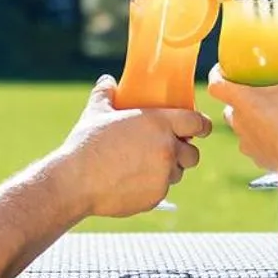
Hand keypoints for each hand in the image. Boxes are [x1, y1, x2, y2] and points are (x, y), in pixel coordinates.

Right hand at [55, 76, 210, 217]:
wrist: (76, 182)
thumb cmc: (86, 144)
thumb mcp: (96, 112)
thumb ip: (106, 93)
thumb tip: (107, 81)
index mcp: (159, 123)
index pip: (197, 122)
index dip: (202, 125)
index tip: (201, 128)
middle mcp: (167, 149)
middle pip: (193, 153)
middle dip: (184, 152)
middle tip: (168, 150)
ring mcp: (163, 175)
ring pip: (177, 173)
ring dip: (168, 170)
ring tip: (145, 166)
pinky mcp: (156, 197)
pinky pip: (162, 190)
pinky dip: (152, 187)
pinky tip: (132, 181)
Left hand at [207, 55, 277, 170]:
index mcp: (240, 100)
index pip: (215, 85)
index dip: (216, 75)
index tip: (223, 69)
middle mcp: (236, 119)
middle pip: (229, 105)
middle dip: (238, 99)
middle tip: (254, 91)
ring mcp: (243, 140)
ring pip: (241, 125)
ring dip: (250, 119)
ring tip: (268, 113)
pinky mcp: (253, 155)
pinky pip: (253, 143)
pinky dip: (261, 139)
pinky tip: (276, 136)